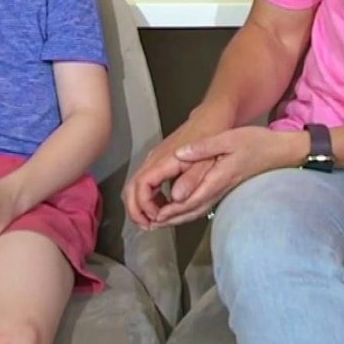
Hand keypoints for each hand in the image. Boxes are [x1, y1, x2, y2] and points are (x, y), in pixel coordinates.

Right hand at [123, 113, 230, 228]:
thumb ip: (192, 180)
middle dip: (135, 210)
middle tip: (147, 226)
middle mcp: (154, 159)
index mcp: (164, 160)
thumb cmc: (212, 136)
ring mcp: (155, 159)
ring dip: (139, 206)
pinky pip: (144, 182)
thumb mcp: (207, 161)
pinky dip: (146, 198)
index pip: (141, 186)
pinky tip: (160, 207)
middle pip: (131, 187)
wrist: (211, 117)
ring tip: (152, 221)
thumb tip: (176, 198)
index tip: (156, 218)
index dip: (144, 205)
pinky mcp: (159, 161)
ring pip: (135, 185)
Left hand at [152, 126, 305, 225]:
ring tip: (156, 221)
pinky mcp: (224, 190)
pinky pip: (202, 206)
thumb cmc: (256, 143)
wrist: (280, 153)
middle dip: (168, 219)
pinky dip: (187, 211)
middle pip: (190, 211)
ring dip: (176, 218)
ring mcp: (222, 192)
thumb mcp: (229, 138)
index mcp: (217, 179)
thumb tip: (180, 155)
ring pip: (195, 211)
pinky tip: (178, 208)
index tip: (152, 214)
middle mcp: (218, 190)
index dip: (170, 209)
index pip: (189, 200)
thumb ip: (204, 148)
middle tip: (147, 223)